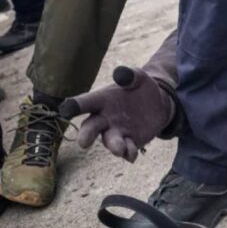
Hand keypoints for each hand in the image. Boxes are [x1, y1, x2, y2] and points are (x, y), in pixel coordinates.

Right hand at [59, 66, 174, 162]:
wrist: (159, 102)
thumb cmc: (141, 87)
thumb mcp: (139, 78)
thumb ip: (130, 75)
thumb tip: (120, 73)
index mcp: (101, 100)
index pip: (84, 103)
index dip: (74, 106)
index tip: (66, 109)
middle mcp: (104, 118)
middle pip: (91, 127)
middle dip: (86, 135)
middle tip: (83, 143)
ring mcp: (116, 132)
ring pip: (110, 141)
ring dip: (113, 146)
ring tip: (118, 150)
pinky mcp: (130, 142)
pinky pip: (127, 150)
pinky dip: (129, 153)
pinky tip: (132, 154)